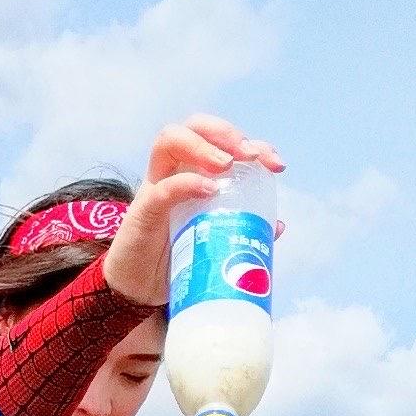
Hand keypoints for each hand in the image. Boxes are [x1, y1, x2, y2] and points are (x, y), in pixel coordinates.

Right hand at [103, 116, 283, 308]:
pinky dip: (186, 184)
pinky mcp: (142, 212)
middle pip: (195, 126)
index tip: (277, 164)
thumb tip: (276, 225)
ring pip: (171, 139)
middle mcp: (172, 170)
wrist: (138, 289)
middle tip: (251, 156)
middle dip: (227, 134)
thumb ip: (240, 227)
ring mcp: (155, 187)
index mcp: (193, 172)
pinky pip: (162, 188)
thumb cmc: (176, 261)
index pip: (219, 139)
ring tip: (226, 164)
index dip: (250, 143)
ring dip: (203, 146)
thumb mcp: (214, 240)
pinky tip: (208, 190)